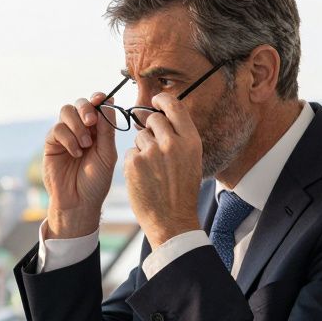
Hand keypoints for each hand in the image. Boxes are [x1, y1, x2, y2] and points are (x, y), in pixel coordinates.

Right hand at [43, 93, 117, 237]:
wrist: (79, 202)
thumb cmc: (96, 181)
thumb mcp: (107, 154)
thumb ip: (107, 129)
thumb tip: (109, 101)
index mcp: (98, 130)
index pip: (96, 106)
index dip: (98, 98)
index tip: (100, 99)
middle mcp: (81, 129)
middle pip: (79, 103)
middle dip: (85, 108)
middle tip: (91, 121)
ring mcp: (65, 136)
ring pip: (66, 112)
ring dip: (77, 125)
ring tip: (85, 144)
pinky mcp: (51, 144)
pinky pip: (57, 129)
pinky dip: (68, 138)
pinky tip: (76, 153)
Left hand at [124, 93, 203, 247]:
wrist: (172, 220)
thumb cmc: (182, 191)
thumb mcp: (191, 160)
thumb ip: (180, 138)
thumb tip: (161, 116)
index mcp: (190, 140)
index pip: (174, 106)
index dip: (162, 100)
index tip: (155, 101)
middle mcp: (172, 143)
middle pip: (153, 119)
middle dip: (150, 127)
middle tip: (153, 145)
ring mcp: (151, 152)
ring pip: (140, 137)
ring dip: (142, 148)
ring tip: (152, 170)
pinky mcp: (134, 163)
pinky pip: (130, 152)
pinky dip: (134, 163)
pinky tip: (143, 178)